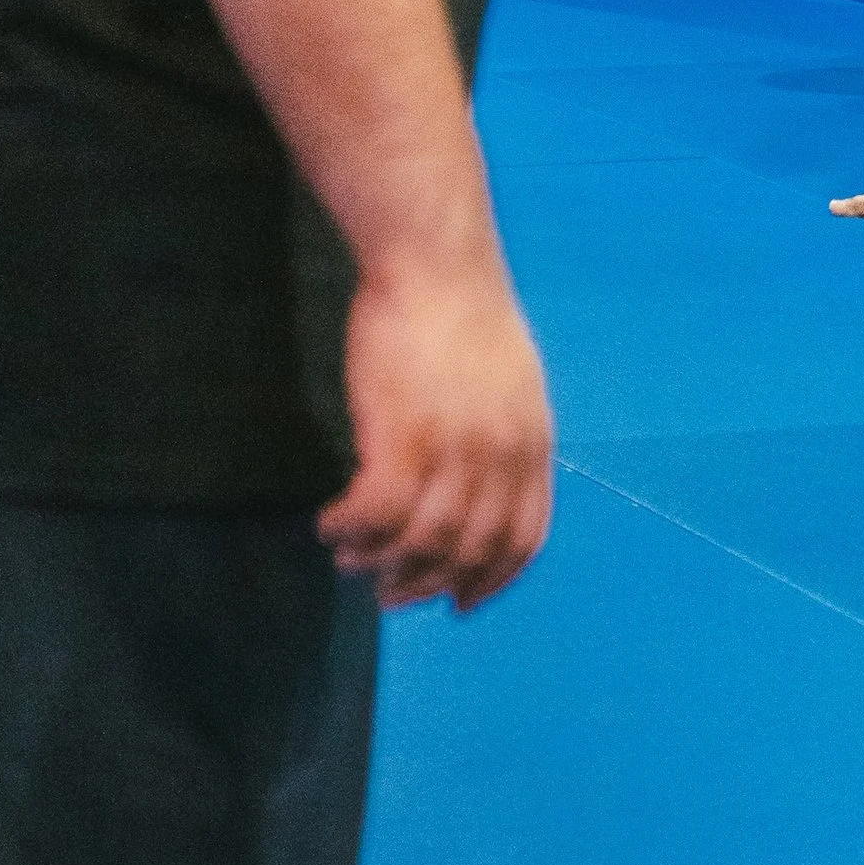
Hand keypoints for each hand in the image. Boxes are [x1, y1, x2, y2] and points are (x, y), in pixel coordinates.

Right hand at [320, 253, 555, 611]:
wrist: (433, 260)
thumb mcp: (513, 381)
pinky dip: (349, 529)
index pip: (522, 539)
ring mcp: (453, 449)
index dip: (490, 581)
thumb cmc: (462, 310)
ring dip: (379, 561)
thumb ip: (504, 437)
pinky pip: (373, 514)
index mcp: (533, 443)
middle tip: (388, 593)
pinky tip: (330, 524)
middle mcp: (500, 455)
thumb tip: (480, 487)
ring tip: (350, 556)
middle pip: (466, 551)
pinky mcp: (401, 436)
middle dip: (425, 583)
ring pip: (418, 541)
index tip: (460, 603)